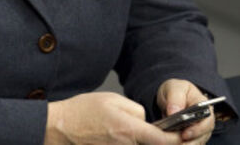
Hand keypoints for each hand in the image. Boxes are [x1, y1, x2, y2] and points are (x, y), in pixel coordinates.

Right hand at [45, 92, 181, 144]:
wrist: (57, 129)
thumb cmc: (81, 112)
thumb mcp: (113, 100)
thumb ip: (136, 111)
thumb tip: (147, 122)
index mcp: (129, 130)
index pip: (164, 141)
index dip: (177, 139)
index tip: (181, 134)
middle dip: (164, 143)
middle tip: (169, 135)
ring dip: (149, 144)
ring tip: (149, 136)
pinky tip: (129, 139)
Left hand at [156, 79, 214, 144]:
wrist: (171, 97)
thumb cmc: (175, 91)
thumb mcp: (174, 88)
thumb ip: (175, 98)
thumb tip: (174, 111)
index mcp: (204, 105)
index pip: (207, 120)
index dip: (197, 129)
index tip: (185, 134)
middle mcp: (205, 119)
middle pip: (203, 135)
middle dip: (191, 141)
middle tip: (178, 143)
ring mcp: (200, 130)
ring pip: (197, 142)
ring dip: (186, 144)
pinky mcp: (192, 138)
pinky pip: (190, 144)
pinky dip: (181, 144)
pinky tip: (172, 144)